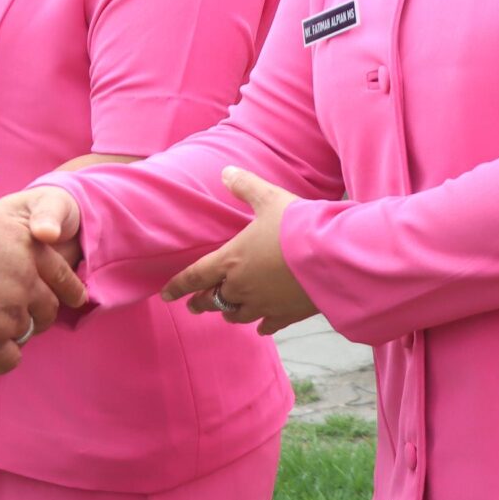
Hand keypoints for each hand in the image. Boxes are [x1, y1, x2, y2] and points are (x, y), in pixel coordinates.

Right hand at [0, 169, 87, 370]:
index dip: (68, 286)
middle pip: (45, 309)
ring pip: (23, 333)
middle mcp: (23, 279)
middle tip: (25, 322)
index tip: (77, 298)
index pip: (59, 270)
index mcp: (22, 243)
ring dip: (9, 336)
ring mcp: (8, 313)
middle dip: (37, 316)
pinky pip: (7, 359)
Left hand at [162, 169, 318, 333]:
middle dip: (202, 302)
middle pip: (213, 299)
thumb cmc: (296, 225)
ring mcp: (264, 304)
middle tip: (195, 305)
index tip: (167, 295)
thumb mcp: (269, 199)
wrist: (332, 256)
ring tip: (227, 310)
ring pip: (238, 315)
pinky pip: (268, 325)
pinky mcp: (287, 315)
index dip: (178, 286)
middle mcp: (242, 287)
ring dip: (229, 312)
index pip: (195, 276)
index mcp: (231, 261)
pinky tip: (263, 328)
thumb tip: (226, 172)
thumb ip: (245, 187)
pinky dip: (263, 326)